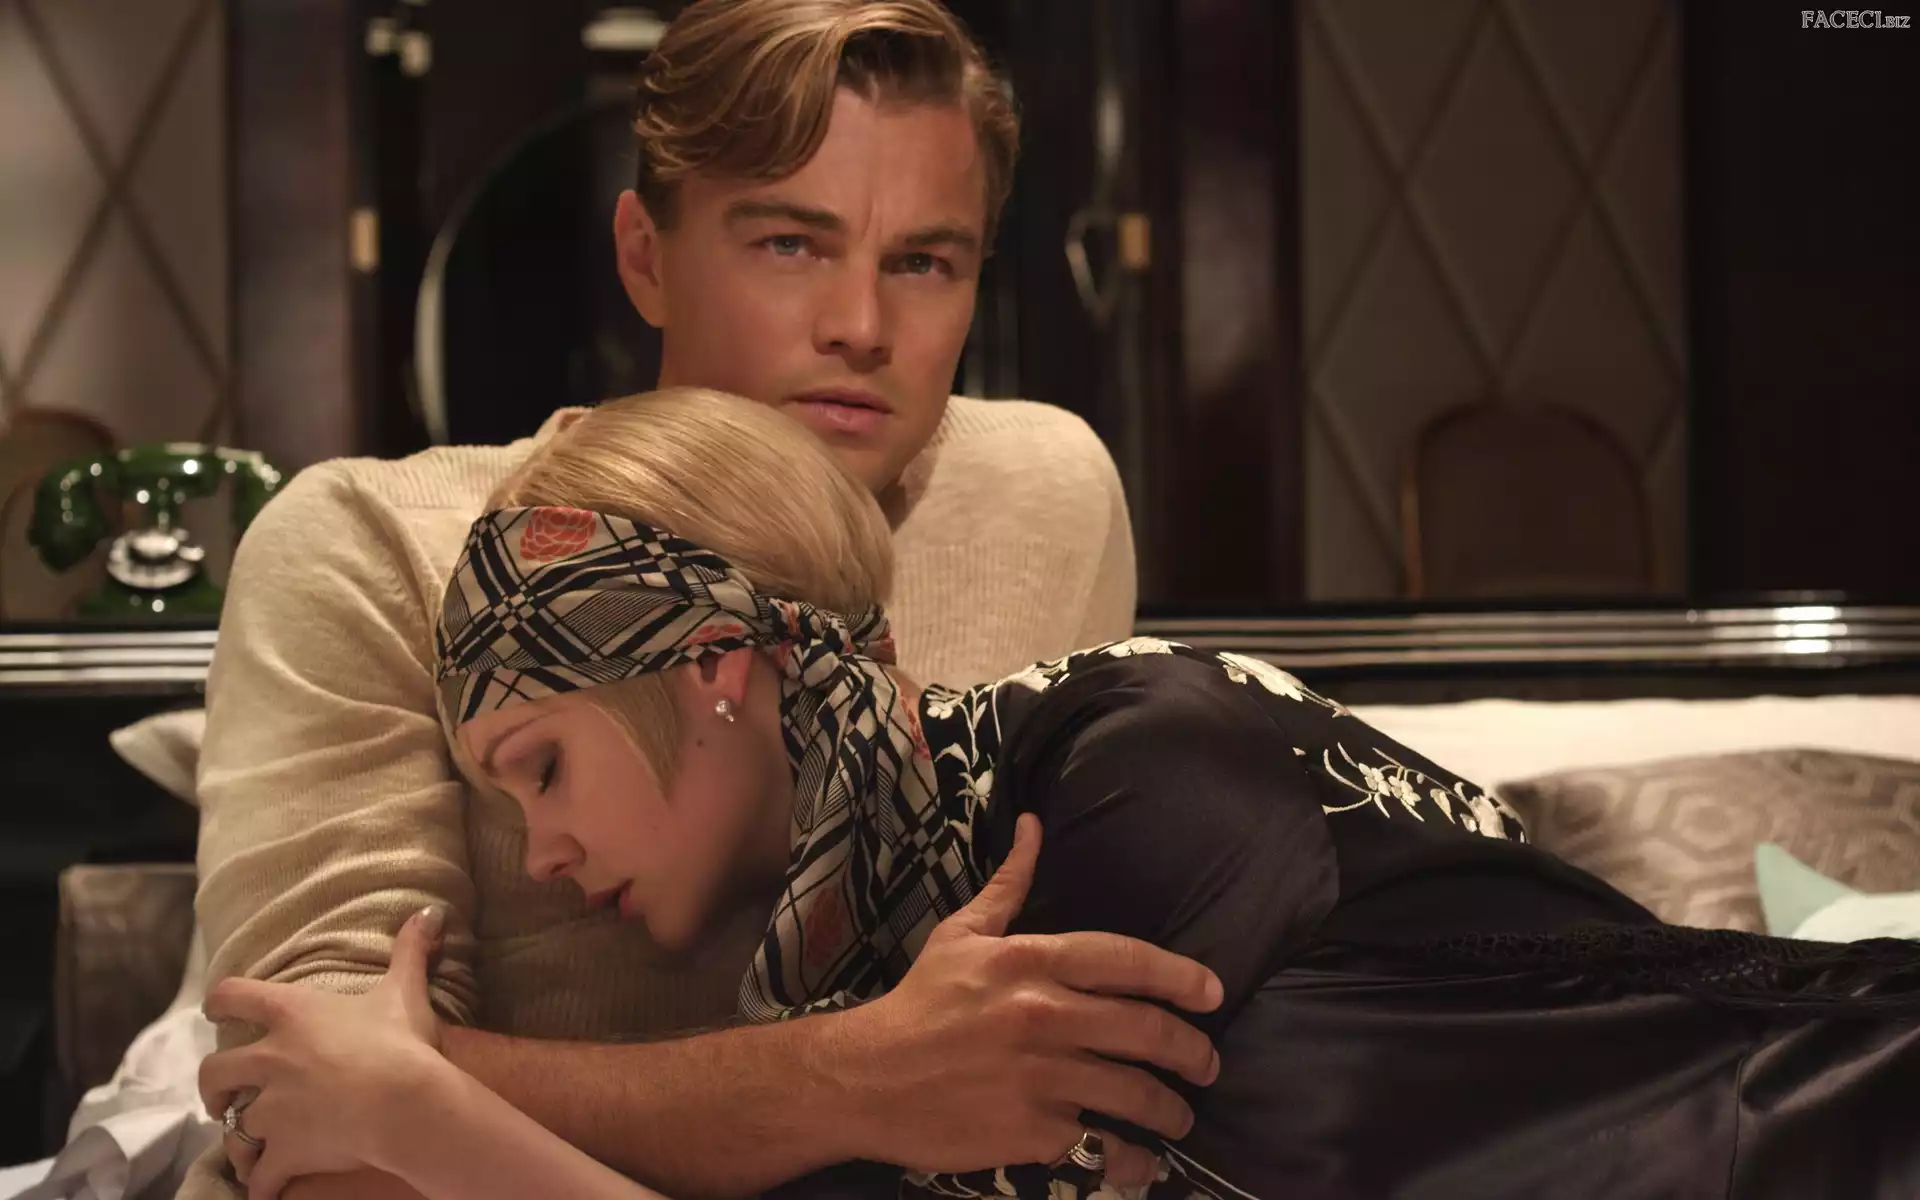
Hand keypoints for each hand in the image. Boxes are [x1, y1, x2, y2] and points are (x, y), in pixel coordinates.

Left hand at [199, 907, 451, 1199]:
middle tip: (223, 1097)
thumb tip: (431, 910)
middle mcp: (270, 1060)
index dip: (219, 1002)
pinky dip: (261, 1183)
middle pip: (214, 1072)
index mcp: (292, 1016)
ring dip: (236, 1140)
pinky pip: (259, 1175)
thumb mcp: (405, 992)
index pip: (233, 997)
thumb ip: (411, 950)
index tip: (214, 1010)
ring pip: (231, 1129)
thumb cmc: (402, 1044)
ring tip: (246, 1148)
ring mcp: (272, 1109)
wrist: (404, 1103)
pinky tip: (267, 1187)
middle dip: (214, 1087)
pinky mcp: (282, 1150)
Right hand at [838, 814, 1221, 1187]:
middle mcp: (1044, 1016)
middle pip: (1145, 1030)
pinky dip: (1130, 1160)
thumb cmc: (918, 1003)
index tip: (1213, 993)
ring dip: (1170, 1108)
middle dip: (1191, 1051)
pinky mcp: (1031, 1132)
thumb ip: (1008, 883)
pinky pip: (1101, 1148)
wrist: (864, 1077)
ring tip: (1180, 1115)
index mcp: (1030, 962)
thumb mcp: (961, 933)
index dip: (1180, 976)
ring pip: (1133, 1093)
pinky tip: (1143, 1162)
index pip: (1126, 961)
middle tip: (1207, 1064)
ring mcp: (1041, 1078)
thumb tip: (1034, 825)